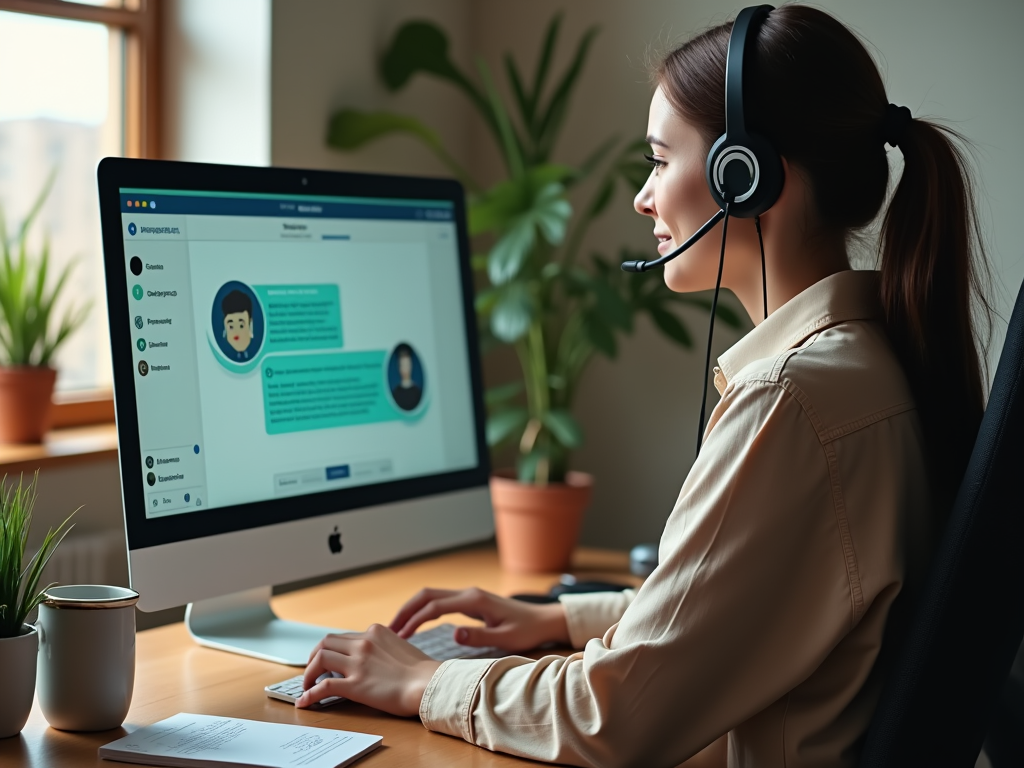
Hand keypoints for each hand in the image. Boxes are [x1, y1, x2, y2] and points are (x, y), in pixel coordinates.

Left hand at [297, 624, 441, 715]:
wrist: (429, 684)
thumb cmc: (422, 671)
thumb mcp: (400, 647)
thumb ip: (382, 648)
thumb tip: (373, 659)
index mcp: (375, 632)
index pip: (343, 636)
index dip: (332, 649)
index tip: (329, 660)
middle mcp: (363, 643)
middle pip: (326, 642)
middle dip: (314, 656)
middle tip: (313, 671)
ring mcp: (358, 663)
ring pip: (319, 658)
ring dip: (309, 672)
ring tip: (308, 685)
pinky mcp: (355, 684)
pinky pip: (323, 686)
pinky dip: (310, 693)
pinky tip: (305, 701)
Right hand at [389, 586, 570, 651]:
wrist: (542, 620)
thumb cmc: (526, 630)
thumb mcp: (505, 639)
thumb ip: (479, 636)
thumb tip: (452, 633)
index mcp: (474, 600)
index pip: (435, 607)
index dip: (415, 620)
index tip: (400, 636)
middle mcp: (468, 593)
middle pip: (427, 595)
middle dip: (406, 610)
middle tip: (389, 630)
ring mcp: (468, 595)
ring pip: (431, 596)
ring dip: (412, 609)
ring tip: (397, 629)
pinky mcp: (469, 601)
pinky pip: (439, 601)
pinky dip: (423, 610)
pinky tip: (416, 624)